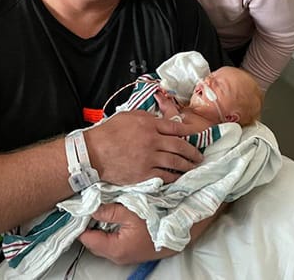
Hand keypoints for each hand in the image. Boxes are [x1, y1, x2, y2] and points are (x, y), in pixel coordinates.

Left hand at [78, 203, 173, 264]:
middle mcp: (116, 256)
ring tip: (101, 208)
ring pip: (102, 241)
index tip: (79, 208)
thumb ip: (109, 210)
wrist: (179, 231)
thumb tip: (91, 208)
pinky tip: (113, 215)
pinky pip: (112, 240)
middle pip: (92, 241)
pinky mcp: (128, 251)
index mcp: (114, 248)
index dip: (81, 222)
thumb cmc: (158, 221)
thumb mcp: (131, 211)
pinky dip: (109, 229)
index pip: (86, 238)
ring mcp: (123, 255)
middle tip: (90, 205)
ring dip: (100, 226)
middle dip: (90, 224)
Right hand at [85, 110, 202, 184]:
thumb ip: (146, 117)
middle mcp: (153, 140)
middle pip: (179, 145)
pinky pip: (164, 176)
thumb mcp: (129, 116)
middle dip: (192, 151)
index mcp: (149, 124)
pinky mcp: (144, 173)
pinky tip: (179, 178)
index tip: (195, 136)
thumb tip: (159, 120)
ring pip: (175, 162)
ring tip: (193, 167)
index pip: (175, 127)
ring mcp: (149, 158)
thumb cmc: (109, 132)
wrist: (94, 152)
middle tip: (199, 156)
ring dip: (187, 165)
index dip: (188, 132)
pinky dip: (174, 177)